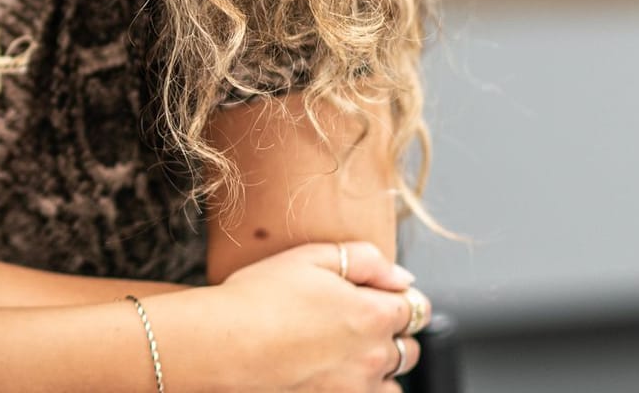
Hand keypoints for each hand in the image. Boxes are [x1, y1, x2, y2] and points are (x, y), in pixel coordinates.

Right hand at [149, 242, 428, 391]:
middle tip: (354, 323)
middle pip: (408, 349)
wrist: (222, 345)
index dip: (399, 298)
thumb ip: (365, 260)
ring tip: (343, 355)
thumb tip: (401, 276)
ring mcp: (356, 389)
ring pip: (392, 384)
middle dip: (391, 334)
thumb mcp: (310, 258)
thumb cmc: (259, 298)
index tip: (380, 295)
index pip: (416, 308)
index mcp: (373, 315)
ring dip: (379, 369)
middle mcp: (373, 358)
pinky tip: (332, 374)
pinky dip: (359, 388)